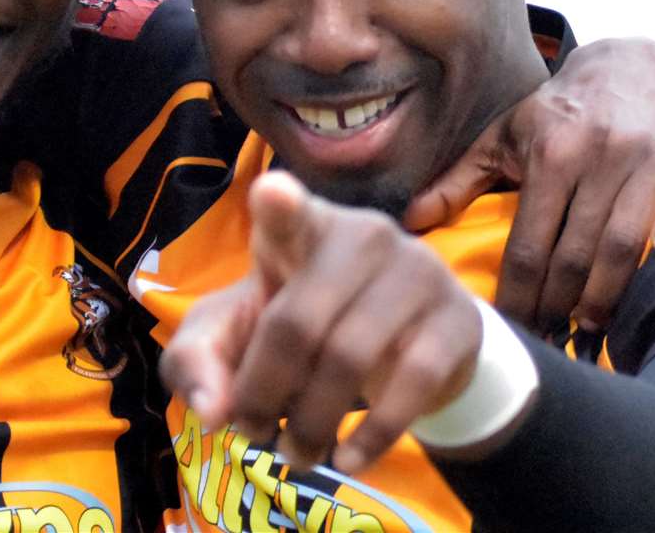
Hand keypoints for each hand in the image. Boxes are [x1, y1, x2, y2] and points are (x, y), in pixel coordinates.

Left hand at [162, 172, 480, 473]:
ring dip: (313, 421)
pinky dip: (374, 435)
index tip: (272, 194)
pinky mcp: (456, 318)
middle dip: (264, 390)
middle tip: (253, 433)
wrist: (402, 344)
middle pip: (297, 320)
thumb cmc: (299, 323)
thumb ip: (199, 362)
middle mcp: (361, 235)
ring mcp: (415, 272)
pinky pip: (413, 383)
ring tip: (294, 454)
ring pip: (350, 357)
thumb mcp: (233, 337)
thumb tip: (213, 411)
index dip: (279, 203)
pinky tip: (348, 459)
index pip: (286, 208)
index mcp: (299, 226)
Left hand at [404, 38, 654, 332]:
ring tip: (591, 323)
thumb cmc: (561, 111)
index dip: (520, 293)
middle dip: (560, 303)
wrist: (634, 60)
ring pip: (627, 239)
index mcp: (549, 152)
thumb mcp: (505, 135)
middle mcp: (599, 152)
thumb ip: (459, 180)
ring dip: (608, 291)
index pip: (529, 242)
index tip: (513, 326)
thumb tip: (410, 220)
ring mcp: (652, 152)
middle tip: (552, 335)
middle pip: (576, 251)